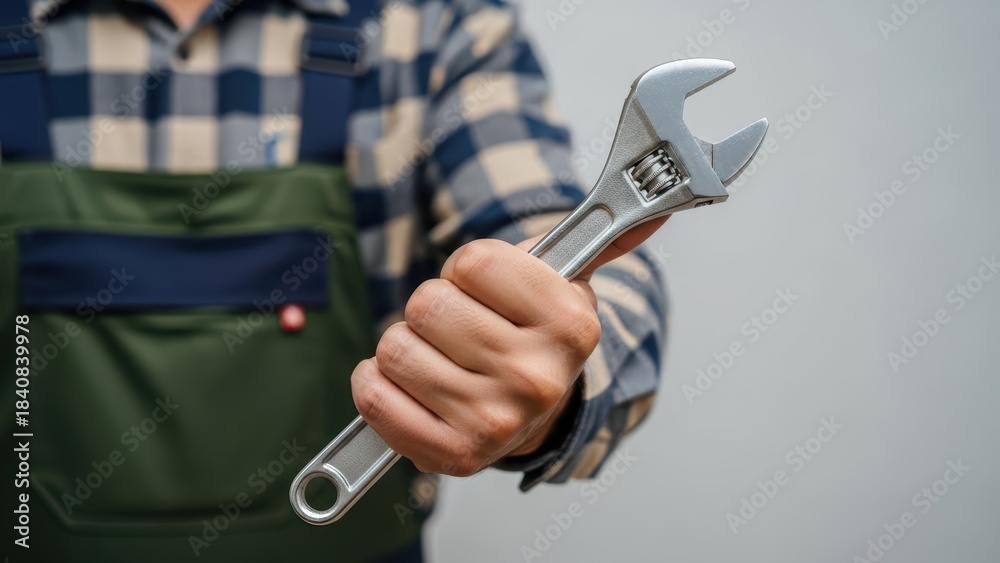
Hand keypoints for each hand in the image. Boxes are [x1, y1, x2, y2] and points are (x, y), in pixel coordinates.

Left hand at [351, 217, 666, 475]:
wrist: (533, 419)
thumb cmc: (531, 341)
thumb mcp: (564, 287)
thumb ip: (596, 243)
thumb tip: (656, 214)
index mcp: (569, 326)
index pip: (473, 262)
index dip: (467, 269)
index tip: (486, 291)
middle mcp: (537, 377)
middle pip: (428, 304)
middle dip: (434, 310)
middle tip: (462, 332)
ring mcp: (494, 421)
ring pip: (395, 347)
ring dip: (405, 347)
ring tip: (440, 362)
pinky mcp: (451, 455)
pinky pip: (373, 395)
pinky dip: (376, 385)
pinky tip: (408, 387)